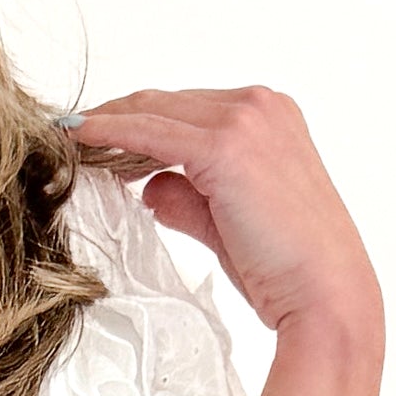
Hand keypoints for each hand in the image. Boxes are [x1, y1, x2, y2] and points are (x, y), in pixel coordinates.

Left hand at [70, 85, 381, 344]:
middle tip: (73, 137)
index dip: (138, 121)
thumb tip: (149, 186)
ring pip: (153, 111)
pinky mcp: (225, 147)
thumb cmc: (287, 267)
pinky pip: (149, 132)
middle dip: (117, 118)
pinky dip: (109, 132)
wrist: (325, 293)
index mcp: (271, 116)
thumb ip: (189, 196)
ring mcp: (245, 121)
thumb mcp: (228, 220)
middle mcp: (261, 106)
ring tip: (70, 142)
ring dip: (108, 124)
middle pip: (166, 102)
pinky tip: (79, 138)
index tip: (97, 137)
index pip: (187, 108)